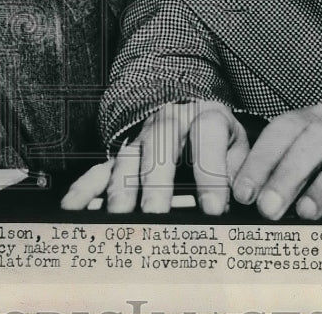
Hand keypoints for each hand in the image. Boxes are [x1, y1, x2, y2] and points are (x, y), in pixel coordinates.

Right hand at [61, 101, 248, 214]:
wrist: (184, 104)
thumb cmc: (216, 136)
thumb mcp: (237, 144)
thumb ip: (241, 169)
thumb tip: (248, 200)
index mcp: (204, 117)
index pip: (207, 138)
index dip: (210, 174)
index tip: (214, 209)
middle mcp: (168, 124)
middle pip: (159, 148)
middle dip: (156, 183)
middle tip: (155, 215)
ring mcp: (140, 138)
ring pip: (127, 160)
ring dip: (121, 189)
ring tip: (118, 218)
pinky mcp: (120, 153)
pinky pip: (99, 168)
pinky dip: (85, 188)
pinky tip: (73, 207)